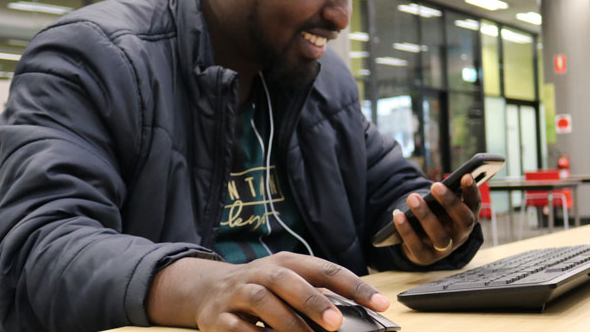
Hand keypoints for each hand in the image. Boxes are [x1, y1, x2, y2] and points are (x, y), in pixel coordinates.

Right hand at [146, 252, 389, 331]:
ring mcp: (239, 293)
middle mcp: (263, 273)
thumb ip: (318, 295)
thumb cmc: (263, 288)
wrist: (208, 289)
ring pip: (263, 302)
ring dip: (286, 322)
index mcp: (288, 263)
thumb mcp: (289, 283)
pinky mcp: (219, 316)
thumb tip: (353, 315)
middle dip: (313, 302)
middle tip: (336, 323)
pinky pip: (236, 326)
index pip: (325, 270)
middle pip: (288, 282)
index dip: (354, 286)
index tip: (381, 304)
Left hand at [393, 173, 480, 265]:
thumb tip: (438, 184)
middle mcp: (461, 235)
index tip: (466, 175)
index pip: (474, 204)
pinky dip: (406, 231)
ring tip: (412, 197)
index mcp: (468, 218)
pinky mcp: (427, 258)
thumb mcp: (442, 206)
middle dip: (450, 202)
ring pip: (440, 236)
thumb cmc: (435, 216)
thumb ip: (445, 196)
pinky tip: (398, 215)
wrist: (423, 244)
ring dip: (425, 216)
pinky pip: (417, 247)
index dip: (472, 191)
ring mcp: (445, 249)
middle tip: (435, 185)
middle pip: (462, 220)